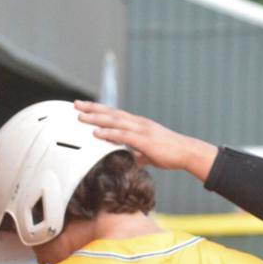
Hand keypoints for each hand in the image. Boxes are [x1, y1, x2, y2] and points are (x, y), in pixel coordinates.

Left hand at [75, 101, 217, 180]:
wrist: (187, 152)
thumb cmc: (170, 153)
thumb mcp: (149, 153)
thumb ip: (138, 153)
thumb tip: (132, 159)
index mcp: (138, 124)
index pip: (115, 114)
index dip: (99, 109)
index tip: (84, 106)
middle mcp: (138, 123)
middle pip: (111, 112)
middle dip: (92, 108)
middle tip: (75, 104)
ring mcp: (141, 130)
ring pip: (114, 121)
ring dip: (96, 118)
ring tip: (80, 117)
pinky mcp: (144, 140)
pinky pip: (123, 135)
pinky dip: (108, 133)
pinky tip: (96, 133)